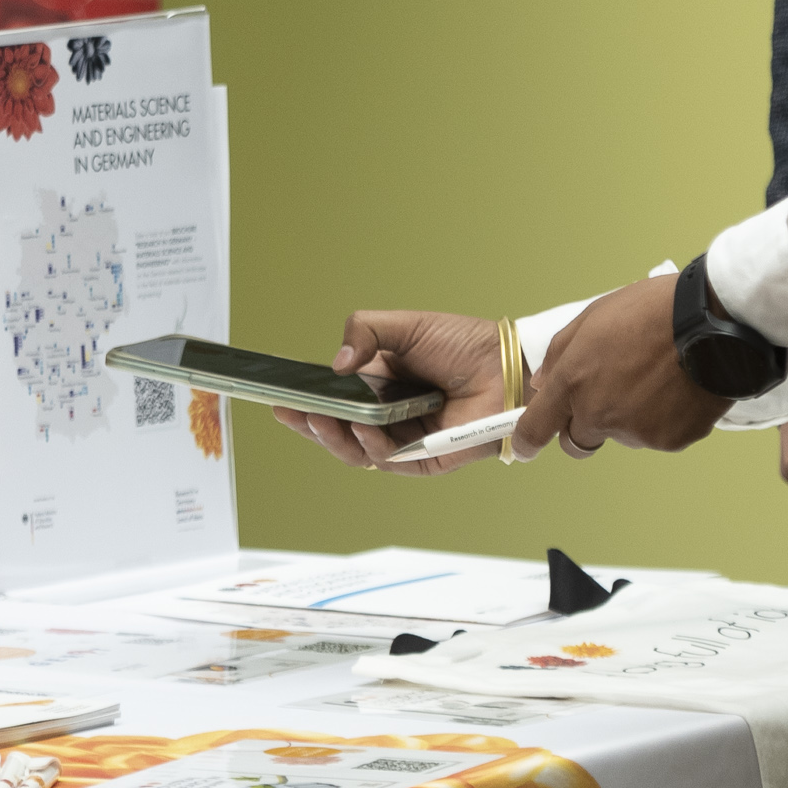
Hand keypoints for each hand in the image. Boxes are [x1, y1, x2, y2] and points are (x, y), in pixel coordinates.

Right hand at [270, 311, 508, 475]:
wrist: (507, 364)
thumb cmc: (463, 344)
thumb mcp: (404, 326)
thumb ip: (364, 332)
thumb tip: (334, 364)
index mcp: (377, 386)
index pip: (333, 399)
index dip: (306, 400)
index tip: (281, 396)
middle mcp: (386, 416)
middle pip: (337, 430)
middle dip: (310, 423)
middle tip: (290, 412)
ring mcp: (403, 440)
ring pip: (355, 451)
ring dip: (334, 437)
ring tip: (320, 419)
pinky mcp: (424, 460)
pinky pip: (389, 460)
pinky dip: (371, 446)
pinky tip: (362, 429)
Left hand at [512, 275, 731, 461]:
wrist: (713, 320)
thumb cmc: (653, 310)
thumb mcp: (594, 316)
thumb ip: (560, 353)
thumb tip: (542, 382)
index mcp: (574, 382)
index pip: (537, 427)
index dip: (526, 441)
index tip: (524, 448)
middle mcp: (601, 414)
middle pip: (579, 440)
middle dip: (585, 426)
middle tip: (609, 395)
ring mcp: (637, 431)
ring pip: (624, 435)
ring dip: (630, 416)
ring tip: (656, 376)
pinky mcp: (671, 441)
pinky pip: (659, 435)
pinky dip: (665, 418)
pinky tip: (678, 387)